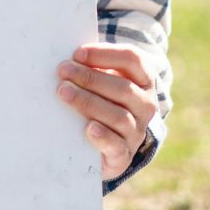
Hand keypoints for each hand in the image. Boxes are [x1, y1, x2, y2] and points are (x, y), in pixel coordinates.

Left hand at [59, 43, 159, 180]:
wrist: (108, 146)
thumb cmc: (101, 102)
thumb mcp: (103, 82)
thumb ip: (93, 68)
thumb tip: (67, 59)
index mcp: (143, 80)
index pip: (132, 59)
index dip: (104, 54)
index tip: (77, 54)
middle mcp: (146, 106)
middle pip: (123, 88)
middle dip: (90, 78)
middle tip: (63, 71)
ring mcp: (137, 132)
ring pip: (119, 116)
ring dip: (89, 102)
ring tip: (64, 93)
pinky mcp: (123, 155)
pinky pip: (116, 146)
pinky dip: (103, 136)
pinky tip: (88, 127)